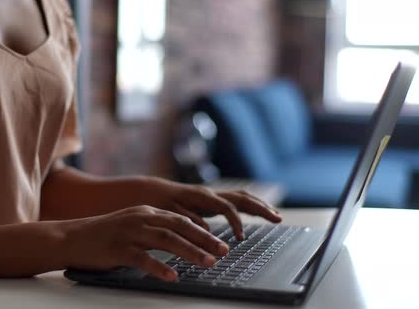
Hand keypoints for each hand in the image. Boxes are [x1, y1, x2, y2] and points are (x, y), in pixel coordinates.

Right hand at [59, 205, 228, 280]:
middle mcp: (140, 219)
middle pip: (179, 228)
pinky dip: (159, 267)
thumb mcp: (131, 225)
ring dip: (190, 252)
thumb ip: (154, 228)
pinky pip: (142, 259)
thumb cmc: (104, 235)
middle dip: (204, 240)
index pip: (181, 219)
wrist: (72, 238)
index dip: (203, 232)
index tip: (220, 243)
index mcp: (145, 212)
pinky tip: (172, 276)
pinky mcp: (118, 250)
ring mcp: (129, 233)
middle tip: (223, 252)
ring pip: (166, 240)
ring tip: (208, 263)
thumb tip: (181, 239)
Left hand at [135, 178, 281, 239]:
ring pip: (242, 197)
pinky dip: (250, 207)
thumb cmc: (159, 202)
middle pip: (241, 197)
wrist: (152, 192)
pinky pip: (237, 202)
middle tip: (277, 219)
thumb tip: (206, 231)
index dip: (236, 221)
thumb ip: (187, 219)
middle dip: (260, 208)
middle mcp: (210, 193)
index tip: (241, 237)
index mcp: (201, 196)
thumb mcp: (169, 212)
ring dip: (260, 206)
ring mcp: (213, 196)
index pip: (226, 207)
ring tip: (276, 217)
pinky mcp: (213, 201)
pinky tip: (260, 214)